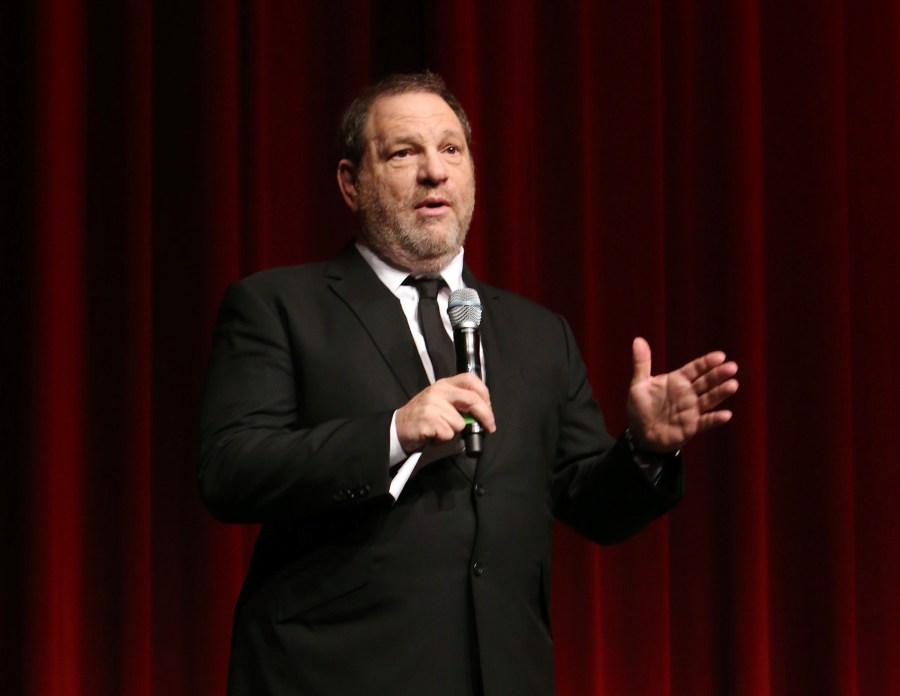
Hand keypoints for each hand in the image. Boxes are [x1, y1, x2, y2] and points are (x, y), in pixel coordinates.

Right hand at [395, 373, 496, 453]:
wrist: (398, 427)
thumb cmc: (423, 416)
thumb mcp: (440, 401)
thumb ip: (459, 402)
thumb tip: (482, 414)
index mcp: (444, 384)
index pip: (471, 380)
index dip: (485, 394)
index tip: (489, 408)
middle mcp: (439, 390)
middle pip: (472, 399)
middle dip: (486, 415)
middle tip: (490, 427)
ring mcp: (432, 404)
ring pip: (460, 422)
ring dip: (455, 431)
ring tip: (441, 430)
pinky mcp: (428, 420)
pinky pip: (449, 433)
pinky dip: (444, 439)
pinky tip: (434, 435)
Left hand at [626, 337, 738, 451]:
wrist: (640, 433)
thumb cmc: (640, 407)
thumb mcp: (639, 384)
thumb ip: (641, 363)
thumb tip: (638, 339)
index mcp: (677, 380)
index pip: (695, 369)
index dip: (706, 363)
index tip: (720, 356)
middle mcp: (688, 393)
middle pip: (705, 382)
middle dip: (718, 375)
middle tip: (732, 367)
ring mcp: (691, 409)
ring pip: (709, 399)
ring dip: (720, 393)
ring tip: (733, 385)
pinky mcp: (692, 426)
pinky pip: (705, 422)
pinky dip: (715, 419)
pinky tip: (726, 415)